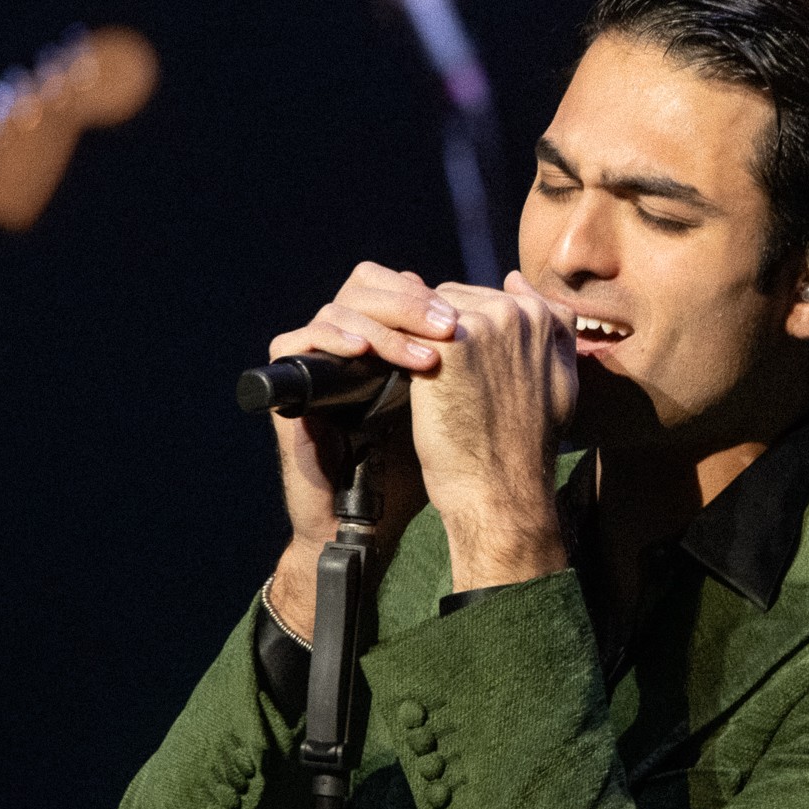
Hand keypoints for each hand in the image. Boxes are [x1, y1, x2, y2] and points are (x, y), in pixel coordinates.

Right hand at [264, 262, 459, 637]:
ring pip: (336, 309)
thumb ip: (488, 350)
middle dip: (408, 302)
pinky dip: (329, 338)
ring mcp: (318, 362)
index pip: (395, 285)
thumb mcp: (465, 402)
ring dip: (383, 325)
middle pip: (365, 285)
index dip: (426, 294)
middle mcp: (348, 343)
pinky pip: (294, 342)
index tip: (464, 318)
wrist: (376, 523)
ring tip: (424, 356)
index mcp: (384, 340)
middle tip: (447, 326)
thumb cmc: (426, 466)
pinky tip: (362, 352)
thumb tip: (517, 291)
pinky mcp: (291, 386)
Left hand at [413, 272, 576, 591]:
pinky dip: (388, 349)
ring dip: (406, 336)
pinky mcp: (449, 345)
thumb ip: (551, 328)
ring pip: (420, 312)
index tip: (447, 367)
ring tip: (397, 373)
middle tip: (421, 374)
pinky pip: (402, 329)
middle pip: (448, 299)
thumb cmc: (525, 447)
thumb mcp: (561, 382)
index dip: (459, 333)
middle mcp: (515, 312)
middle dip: (430, 330)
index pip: (481, 299)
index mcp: (541, 317)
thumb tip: (516, 278)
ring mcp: (483, 325)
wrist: (501, 492)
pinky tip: (378, 373)